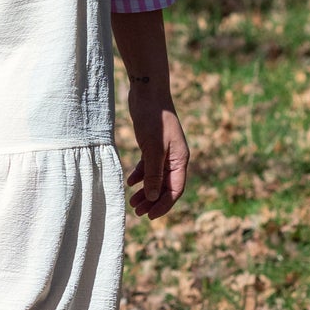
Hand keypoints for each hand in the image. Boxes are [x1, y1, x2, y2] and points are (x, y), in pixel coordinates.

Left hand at [125, 84, 188, 218]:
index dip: (163, 205)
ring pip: (156, 178)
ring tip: (132, 203)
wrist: (148, 92)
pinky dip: (140, 175)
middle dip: (152, 201)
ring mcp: (164, 151)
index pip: (175, 190)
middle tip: (138, 213)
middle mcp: (175, 158)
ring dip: (145, 191)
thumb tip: (152, 197)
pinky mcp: (153, 145)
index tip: (150, 216)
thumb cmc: (154, 119)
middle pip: (165, 187)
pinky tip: (130, 182)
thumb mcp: (153, 148)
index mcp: (180, 160)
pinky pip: (148, 166)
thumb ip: (153, 173)